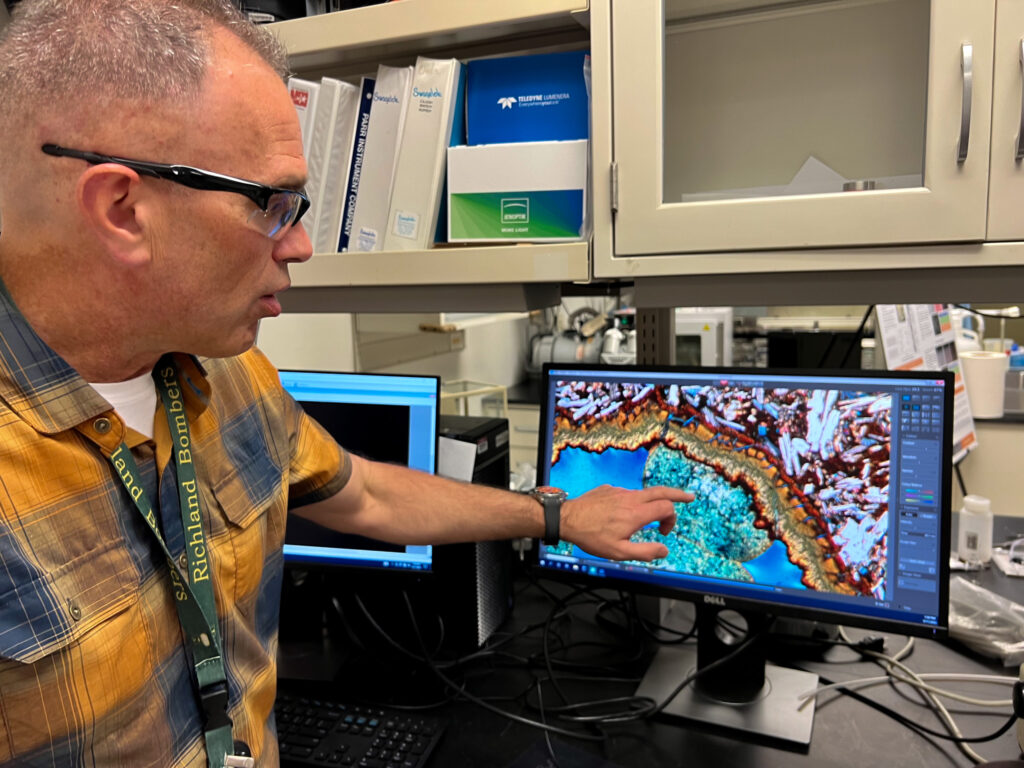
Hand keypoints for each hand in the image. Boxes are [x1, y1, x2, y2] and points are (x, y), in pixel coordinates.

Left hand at [560, 485, 693, 561]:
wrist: (567, 519)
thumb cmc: (592, 536)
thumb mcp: (619, 552)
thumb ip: (645, 552)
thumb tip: (664, 550)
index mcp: (636, 514)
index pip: (666, 508)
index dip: (671, 519)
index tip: (663, 532)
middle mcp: (630, 498)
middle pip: (661, 491)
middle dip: (678, 494)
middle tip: (689, 497)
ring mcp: (619, 491)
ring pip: (642, 494)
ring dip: (650, 503)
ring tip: (646, 517)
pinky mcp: (609, 489)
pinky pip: (626, 494)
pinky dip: (632, 502)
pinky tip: (620, 515)